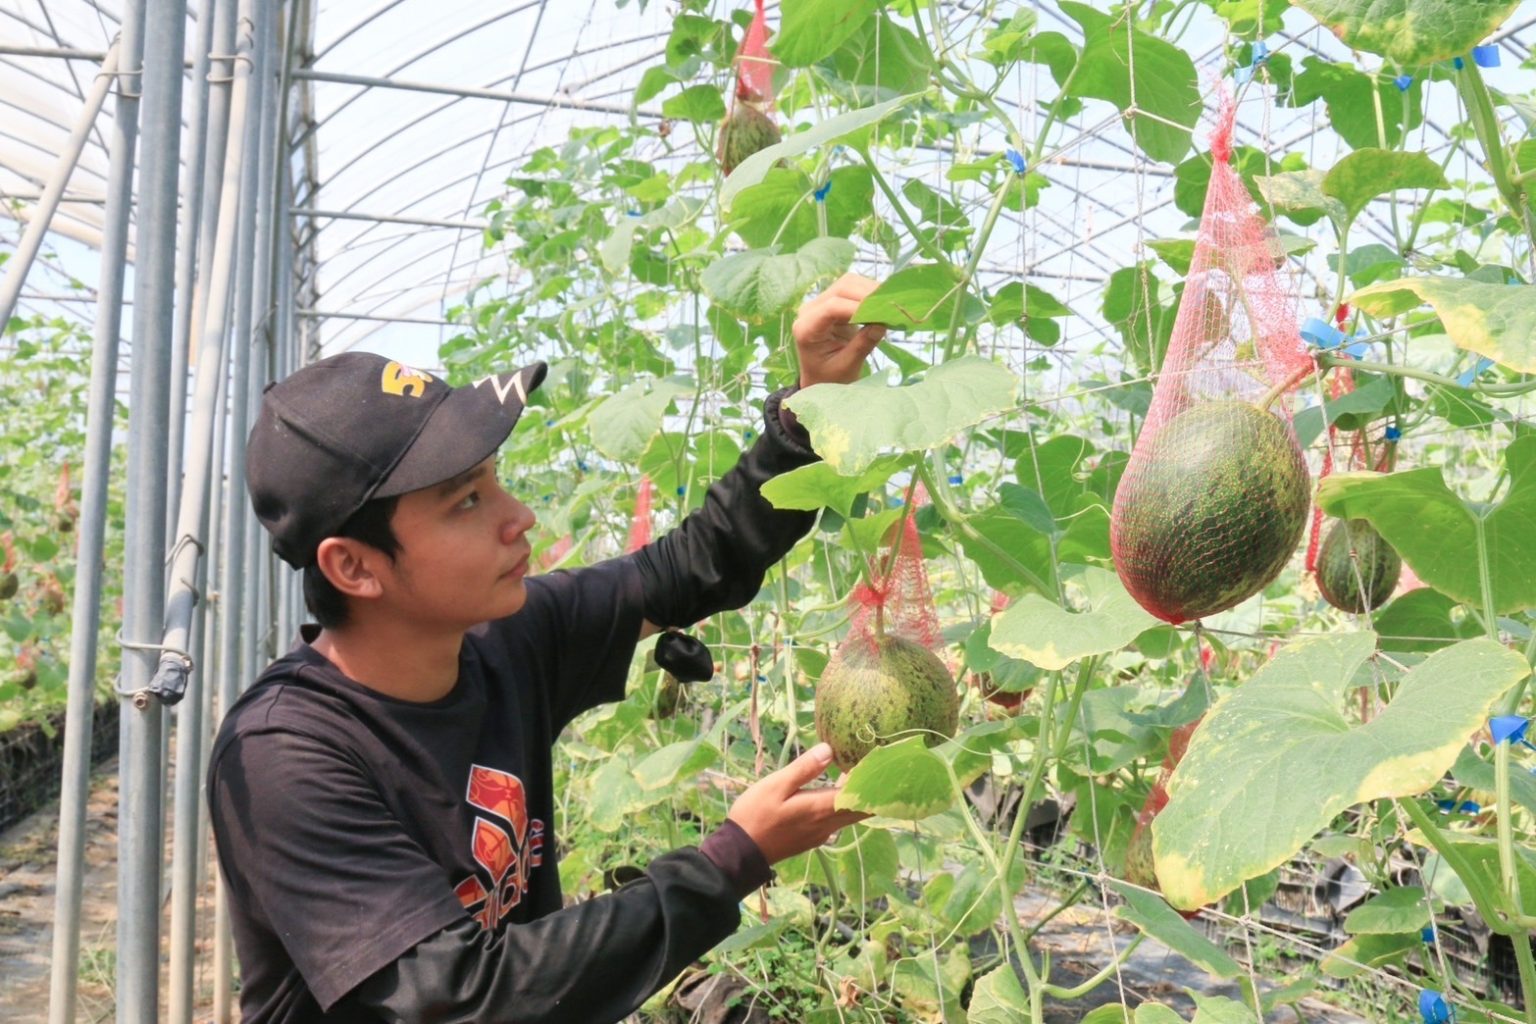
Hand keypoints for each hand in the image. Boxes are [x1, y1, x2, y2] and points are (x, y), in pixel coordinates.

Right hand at [726, 743, 867, 864]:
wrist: (741, 852)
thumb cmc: (756, 814)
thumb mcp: (776, 785)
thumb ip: (805, 768)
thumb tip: (830, 749)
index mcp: (822, 809)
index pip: (862, 799)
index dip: (877, 785)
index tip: (884, 765)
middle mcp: (828, 824)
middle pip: (861, 809)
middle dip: (872, 790)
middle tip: (878, 766)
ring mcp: (821, 833)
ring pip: (849, 814)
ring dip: (857, 797)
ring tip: (859, 772)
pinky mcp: (813, 837)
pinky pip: (837, 819)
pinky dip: (843, 804)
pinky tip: (835, 789)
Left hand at [791, 273, 887, 388]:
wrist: (820, 378)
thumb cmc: (829, 378)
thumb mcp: (846, 367)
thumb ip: (862, 345)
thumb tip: (883, 323)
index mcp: (806, 329)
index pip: (832, 307)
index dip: (858, 307)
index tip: (881, 314)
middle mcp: (810, 311)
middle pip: (841, 288)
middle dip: (868, 295)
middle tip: (891, 307)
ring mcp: (821, 303)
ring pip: (848, 283)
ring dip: (871, 291)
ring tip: (888, 306)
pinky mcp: (833, 302)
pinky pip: (853, 289)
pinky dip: (869, 294)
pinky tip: (882, 305)